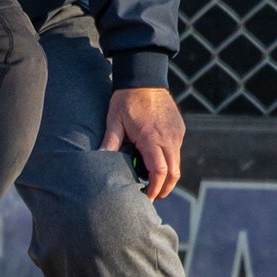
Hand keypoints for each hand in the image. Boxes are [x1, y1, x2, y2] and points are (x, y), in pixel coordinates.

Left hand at [101, 83, 184, 197]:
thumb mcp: (114, 121)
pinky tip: (156, 161)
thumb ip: (109, 142)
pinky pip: (176, 150)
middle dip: (165, 187)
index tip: (149, 197)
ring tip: (153, 181)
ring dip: (168, 174)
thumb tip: (98, 158)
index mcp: (152, 138)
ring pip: (177, 162)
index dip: (156, 188)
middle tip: (154, 195)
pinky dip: (169, 160)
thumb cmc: (126, 100)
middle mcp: (168, 138)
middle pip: (174, 172)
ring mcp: (176, 133)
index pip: (160, 171)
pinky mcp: (179, 128)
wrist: (145, 78)